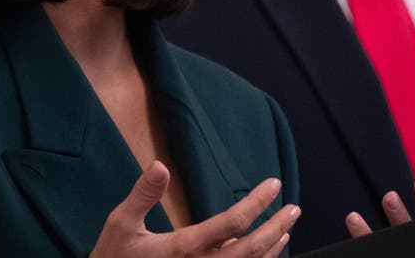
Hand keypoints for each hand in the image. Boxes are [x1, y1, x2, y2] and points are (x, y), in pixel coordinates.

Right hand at [91, 160, 300, 257]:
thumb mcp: (121, 224)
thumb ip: (142, 195)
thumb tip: (160, 165)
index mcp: (182, 249)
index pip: (230, 225)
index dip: (256, 203)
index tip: (273, 184)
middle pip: (250, 250)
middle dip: (275, 227)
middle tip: (294, 208)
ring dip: (272, 249)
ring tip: (286, 229)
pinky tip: (267, 255)